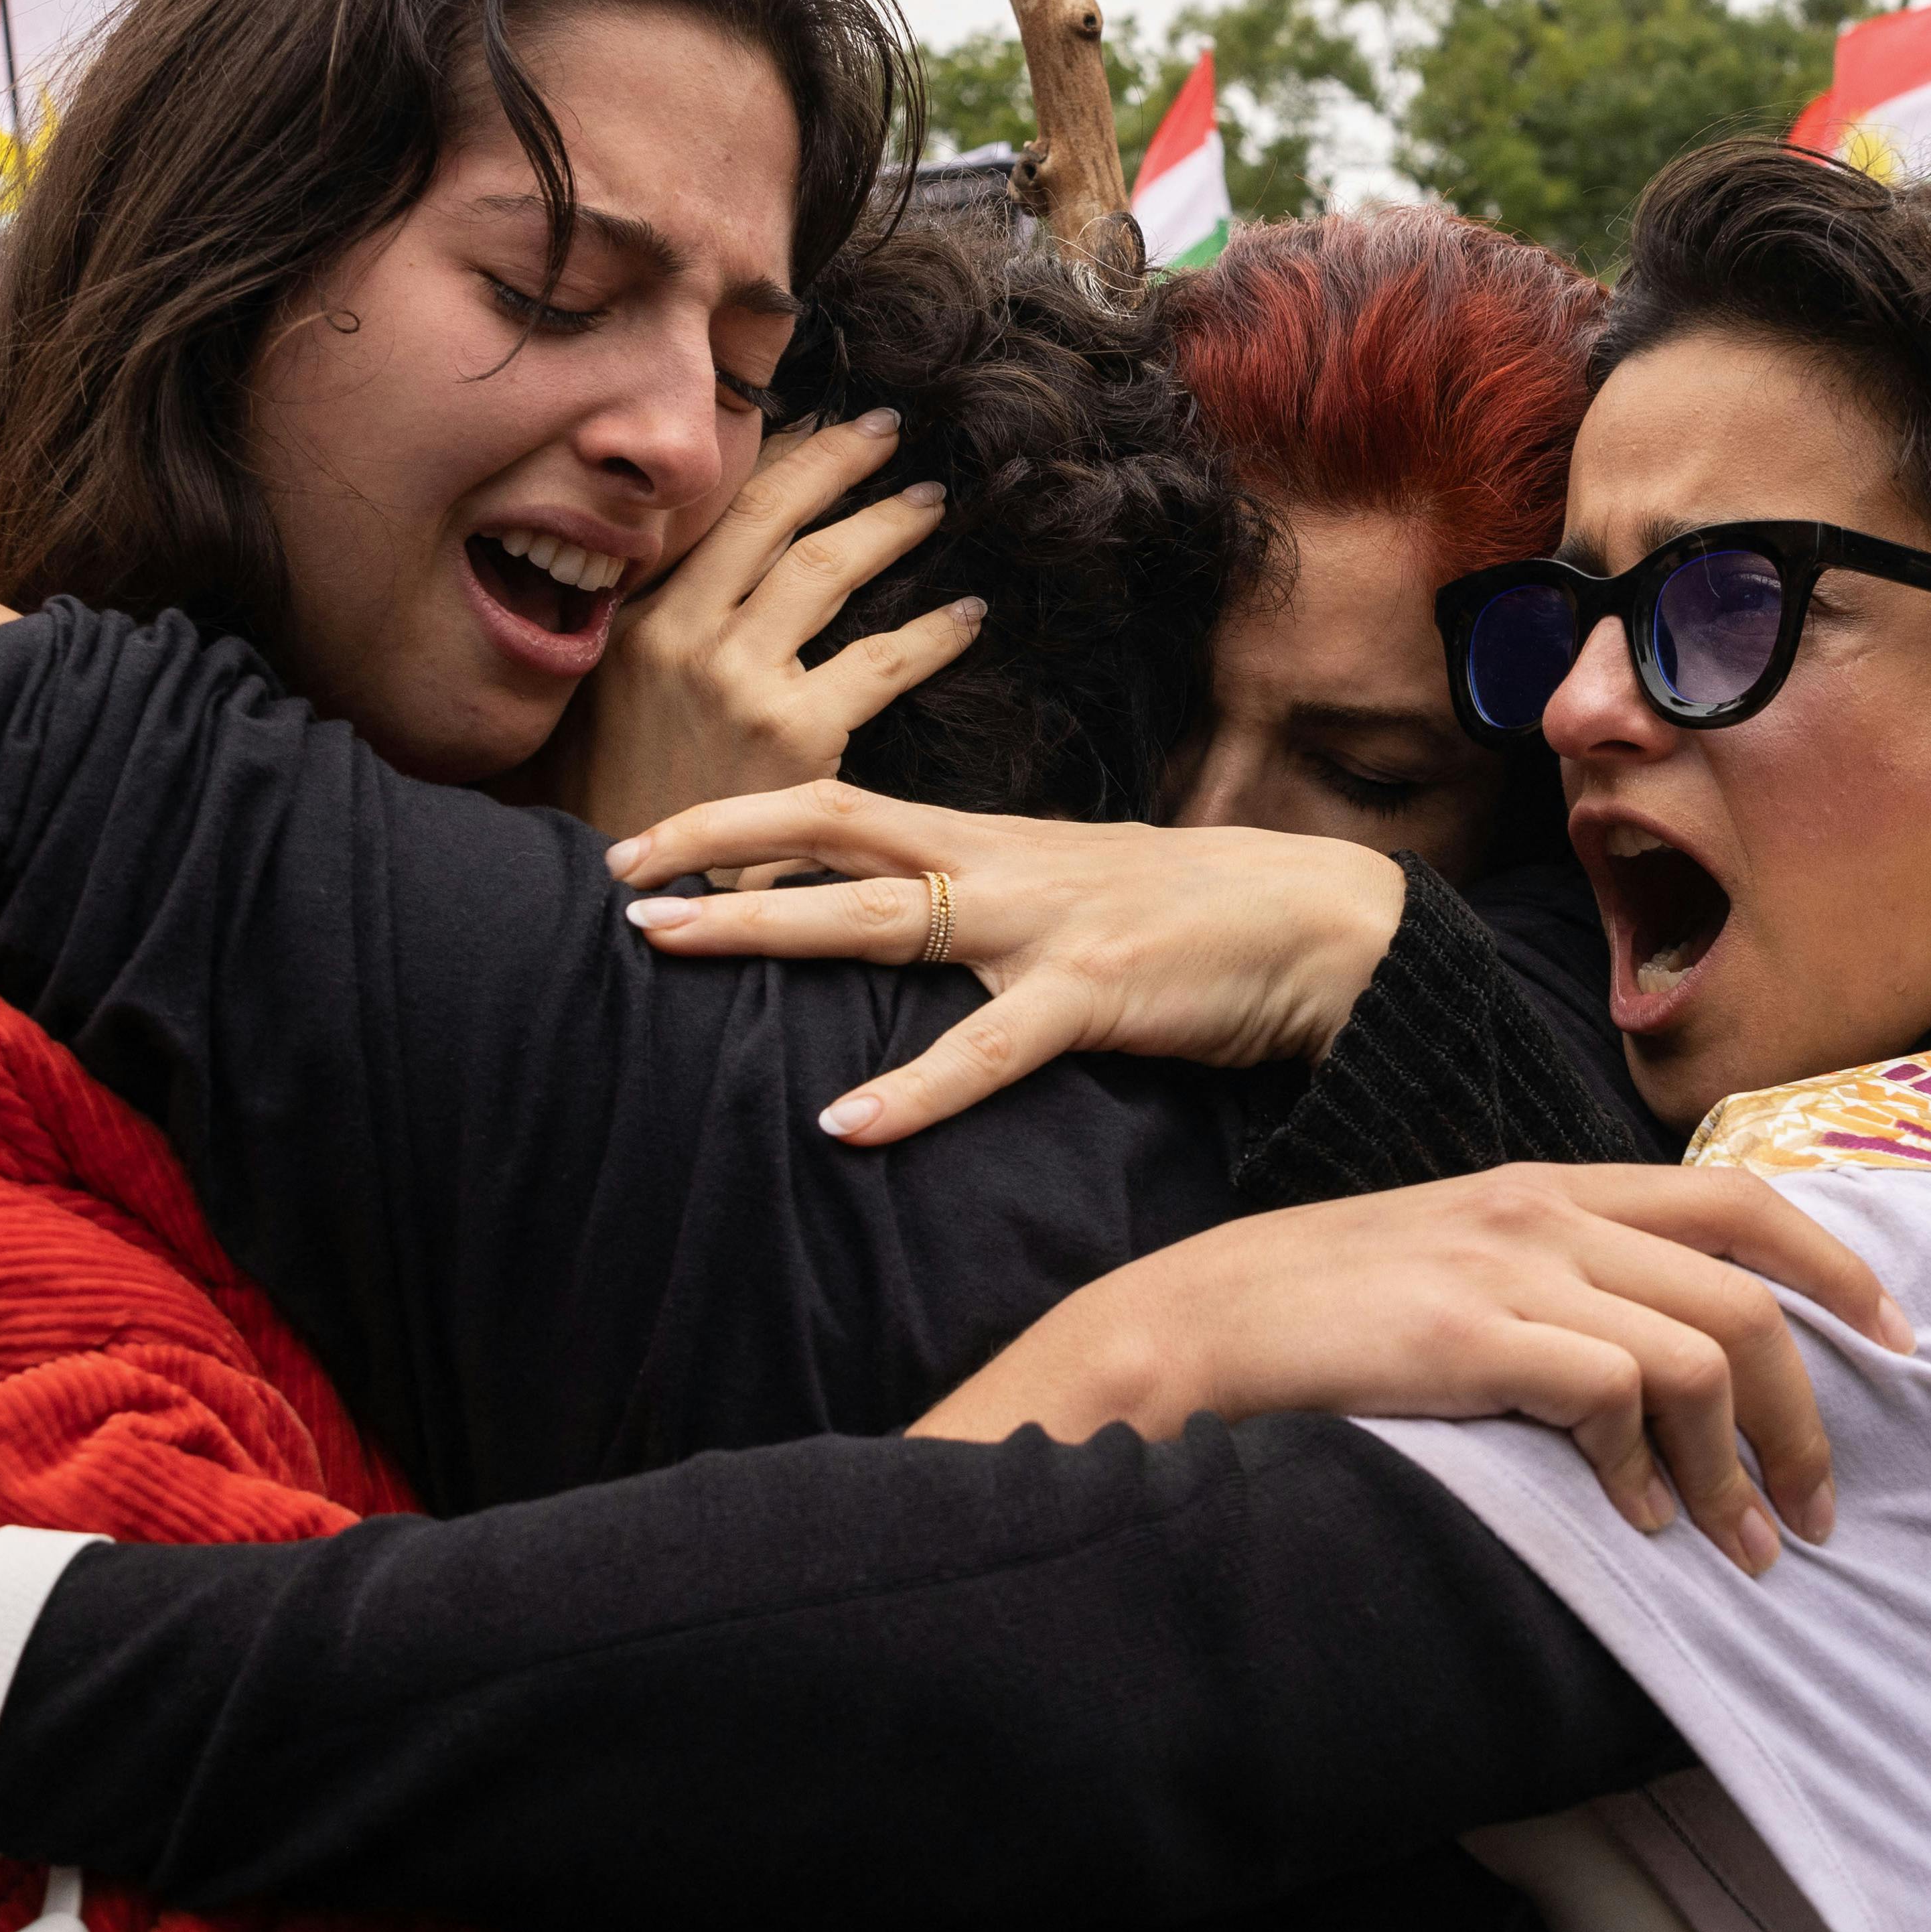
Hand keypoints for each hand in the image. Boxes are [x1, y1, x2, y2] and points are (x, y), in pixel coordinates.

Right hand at [552, 410, 982, 840]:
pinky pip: (880, 661)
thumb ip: (662, 627)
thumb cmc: (618, 798)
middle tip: (887, 431)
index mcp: (641, 616)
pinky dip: (931, 633)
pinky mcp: (792, 733)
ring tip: (929, 504)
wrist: (616, 897)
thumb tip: (726, 572)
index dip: (779, 461)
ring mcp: (738, 678)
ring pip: (826, 569)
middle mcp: (684, 632)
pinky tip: (965, 616)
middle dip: (837, 460)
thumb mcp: (612, 693)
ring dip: (888, 527)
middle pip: (775, 515)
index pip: (718, 511)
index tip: (824, 427)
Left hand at [607, 784, 1404, 1141]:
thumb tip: (899, 929)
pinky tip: (845, 1127)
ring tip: (668, 947)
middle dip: (711, 850)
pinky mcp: (1094, 991)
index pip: (836, 805)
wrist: (1316, 919)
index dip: (734, 817)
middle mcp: (996, 864)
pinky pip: (988, 1046)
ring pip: (878, 917)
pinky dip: (914, 1088)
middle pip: (829, 834)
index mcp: (986, 840)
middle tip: (614, 883)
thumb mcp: (1065, 893)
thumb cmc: (1190, 914)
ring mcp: (1040, 923)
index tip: (642, 848)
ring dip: (764, 928)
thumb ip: (981, 905)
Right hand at [911, 1162, 1916, 1574]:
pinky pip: (1617, 1395)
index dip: (1836, 1265)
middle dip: (1812, 1408)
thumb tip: (1649, 1372)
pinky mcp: (1470, 1335)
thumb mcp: (1446, 1269)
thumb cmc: (1312, 1320)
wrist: (1183, 1332)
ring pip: (1705, 1348)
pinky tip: (1638, 1527)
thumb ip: (1545, 1286)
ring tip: (1749, 1549)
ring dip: (1746, 1466)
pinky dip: (1648, 1471)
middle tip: (1820, 1507)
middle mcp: (1541, 1209)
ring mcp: (1507, 1267)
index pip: (1737, 1197)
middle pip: (1751, 1286)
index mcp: (1542, 1186)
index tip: (1894, 1340)